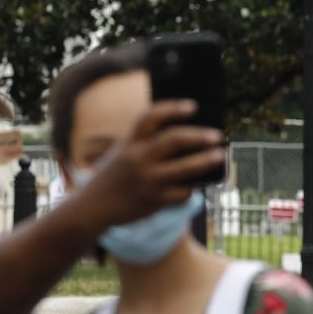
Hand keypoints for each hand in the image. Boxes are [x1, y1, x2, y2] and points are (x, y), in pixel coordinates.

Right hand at [78, 100, 223, 225]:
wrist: (93, 207)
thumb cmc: (114, 175)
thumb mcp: (122, 152)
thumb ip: (146, 143)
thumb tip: (190, 139)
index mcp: (129, 142)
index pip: (150, 117)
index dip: (172, 109)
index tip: (192, 106)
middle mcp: (138, 158)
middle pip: (173, 140)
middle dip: (198, 136)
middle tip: (216, 136)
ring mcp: (147, 180)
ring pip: (184, 168)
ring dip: (205, 161)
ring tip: (220, 156)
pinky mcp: (154, 201)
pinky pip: (182, 192)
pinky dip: (192, 187)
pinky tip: (198, 182)